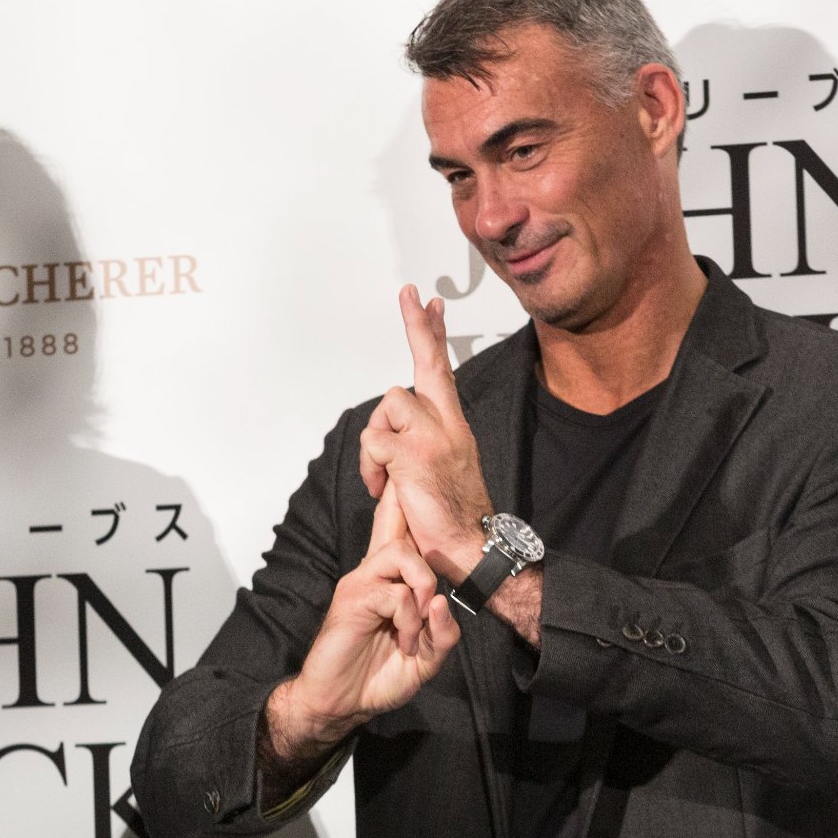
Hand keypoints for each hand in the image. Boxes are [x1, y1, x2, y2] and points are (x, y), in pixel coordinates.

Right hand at [266, 482, 461, 764]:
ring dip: (422, 587)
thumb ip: (442, 633)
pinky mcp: (352, 600)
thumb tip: (440, 602)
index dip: (403, 506)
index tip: (409, 480)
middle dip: (428, 555)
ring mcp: (360, 584)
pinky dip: (408, 619)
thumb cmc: (376, 678)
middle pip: (400, 531)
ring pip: (403, 554)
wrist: (338, 702)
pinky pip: (395, 593)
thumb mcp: (425, 658)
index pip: (397, 534)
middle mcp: (372, 575)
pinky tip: (402, 640)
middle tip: (430, 604)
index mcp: (388, 583)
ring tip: (416, 626)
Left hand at [358, 286, 494, 582]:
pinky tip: (382, 486)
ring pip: (388, 403)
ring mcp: (432, 436)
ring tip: (384, 473)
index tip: (430, 302)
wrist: (468, 545)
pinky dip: (369, 464)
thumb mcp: (440, 465)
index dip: (434, 334)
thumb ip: (422, 437)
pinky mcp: (412, 454)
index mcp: (453, 424)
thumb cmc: (449, 512)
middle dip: (416, 325)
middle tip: (408, 292)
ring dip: (376, 438)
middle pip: (427, 363)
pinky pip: (372, 439)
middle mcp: (447, 422)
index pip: (443, 368)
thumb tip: (395, 422)